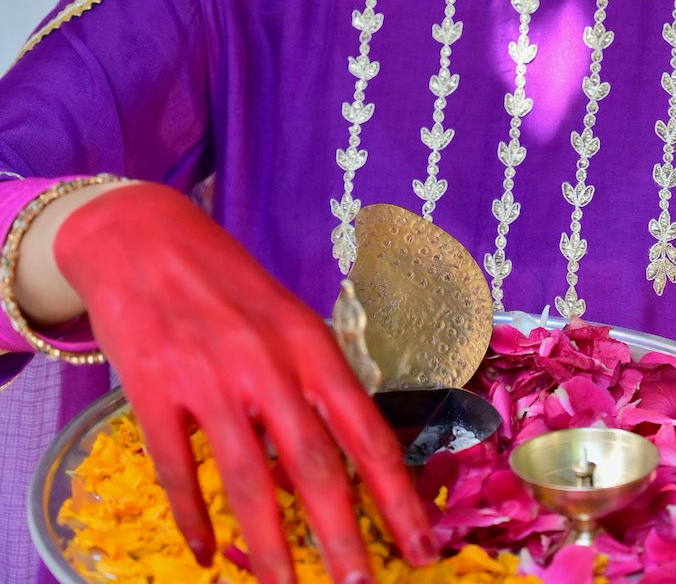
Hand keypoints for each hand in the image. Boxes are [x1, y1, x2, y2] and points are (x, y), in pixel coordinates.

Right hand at [54, 183, 436, 583]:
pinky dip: (191, 518)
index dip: (397, 494)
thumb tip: (345, 461)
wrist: (142, 234)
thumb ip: (311, 384)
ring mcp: (208, 375)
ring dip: (269, 548)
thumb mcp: (285, 320)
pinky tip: (203, 556)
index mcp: (309, 342)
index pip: (365, 429)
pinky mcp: (152, 388)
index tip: (422, 547)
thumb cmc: (225, 283)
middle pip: (313, 464)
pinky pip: (177, 468)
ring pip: (246, 479)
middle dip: (342, 537)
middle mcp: (266, 360)